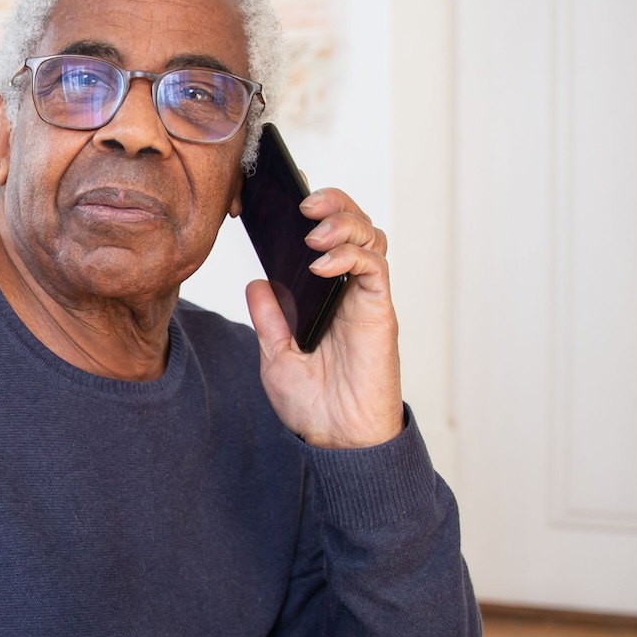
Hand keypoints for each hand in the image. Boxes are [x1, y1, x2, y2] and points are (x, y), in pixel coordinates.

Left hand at [245, 188, 402, 448]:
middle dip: (334, 204)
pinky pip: (375, 269)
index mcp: (324, 295)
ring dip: (343, 223)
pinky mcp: (380, 313)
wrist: (337, 441)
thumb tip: (257, 282)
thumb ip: (270, 318)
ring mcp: (366, 300)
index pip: (326, 239)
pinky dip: (351, 256)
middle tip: (304, 203)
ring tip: (313, 231)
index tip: (283, 195)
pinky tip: (323, 263)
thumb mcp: (276, 356)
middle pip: (354, 226)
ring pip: (371, 238)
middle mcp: (350, 291)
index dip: (314, 212)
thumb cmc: (313, 405)